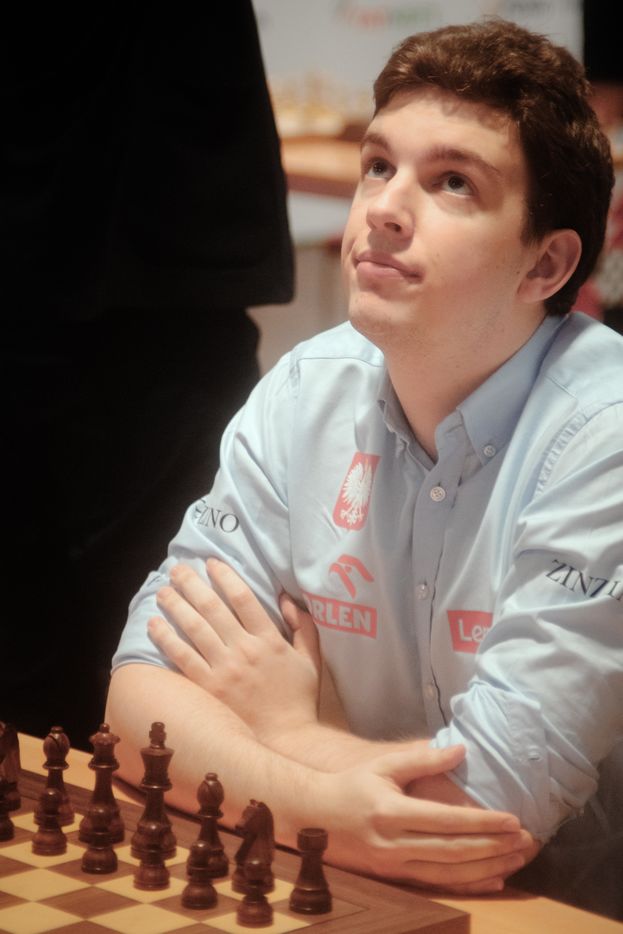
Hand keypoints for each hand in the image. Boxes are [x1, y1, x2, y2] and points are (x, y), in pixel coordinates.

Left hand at [148, 560, 320, 739]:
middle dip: (192, 584)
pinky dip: (167, 639)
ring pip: (194, 628)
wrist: (287, 740)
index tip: (211, 563)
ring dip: (176, 605)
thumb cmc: (300, 699)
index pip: (243, 597)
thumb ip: (303, 626)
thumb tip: (285, 598)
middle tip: (176, 569)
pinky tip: (154, 625)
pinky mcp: (209, 688)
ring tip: (162, 591)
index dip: (225, 576)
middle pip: (212, 607)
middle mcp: (244, 649)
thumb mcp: (311, 659)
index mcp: (269, 639)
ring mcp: (224, 669)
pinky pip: (183, 657)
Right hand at [318, 745, 533, 894]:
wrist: (313, 818)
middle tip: (526, 842)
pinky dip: (468, 885)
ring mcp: (393, 866)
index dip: (482, 822)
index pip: (447, 821)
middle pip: (453, 851)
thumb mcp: (382, 766)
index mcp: (391, 811)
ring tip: (516, 859)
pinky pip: (437, 886)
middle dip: (493, 848)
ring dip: (487, 869)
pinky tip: (492, 881)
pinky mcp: (393, 878)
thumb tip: (460, 750)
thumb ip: (422, 759)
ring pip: (449, 873)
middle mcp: (393, 843)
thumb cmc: (350, 786)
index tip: (513, 820)